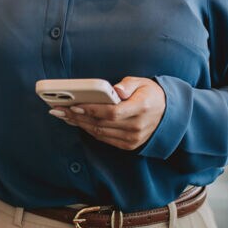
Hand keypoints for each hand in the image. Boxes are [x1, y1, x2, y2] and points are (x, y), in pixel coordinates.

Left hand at [49, 77, 165, 150]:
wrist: (168, 114)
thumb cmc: (151, 94)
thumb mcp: (142, 82)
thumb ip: (128, 85)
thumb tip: (114, 90)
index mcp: (141, 108)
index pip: (112, 112)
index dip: (92, 110)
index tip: (74, 105)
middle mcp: (137, 127)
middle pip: (101, 124)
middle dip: (77, 116)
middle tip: (58, 110)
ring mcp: (133, 139)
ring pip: (100, 133)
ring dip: (79, 124)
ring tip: (62, 115)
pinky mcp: (128, 145)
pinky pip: (104, 138)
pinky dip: (88, 130)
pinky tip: (77, 122)